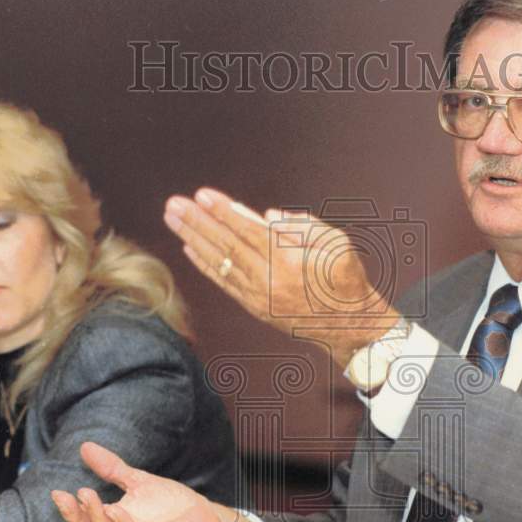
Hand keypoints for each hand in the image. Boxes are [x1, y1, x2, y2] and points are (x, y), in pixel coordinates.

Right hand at [51, 442, 260, 521]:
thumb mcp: (137, 480)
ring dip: (99, 519)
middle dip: (79, 516)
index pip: (87, 519)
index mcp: (116, 521)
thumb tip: (85, 447)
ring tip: (89, 498)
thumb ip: (111, 468)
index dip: (70, 509)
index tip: (56, 492)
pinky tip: (118, 511)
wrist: (204, 515)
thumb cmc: (171, 504)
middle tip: (71, 495)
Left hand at [163, 187, 400, 365]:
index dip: (223, 212)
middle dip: (198, 222)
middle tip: (174, 204)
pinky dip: (205, 265)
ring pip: (220, 264)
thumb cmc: (346, 278)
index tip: (202, 196)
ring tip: (173, 219)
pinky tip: (189, 248)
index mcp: (290, 262)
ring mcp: (259, 297)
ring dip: (194, 239)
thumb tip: (266, 216)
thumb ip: (303, 226)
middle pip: (226, 246)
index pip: (248, 231)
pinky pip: (224, 283)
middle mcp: (269, 280)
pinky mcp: (255, 308)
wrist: (349, 325)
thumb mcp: (336, 243)